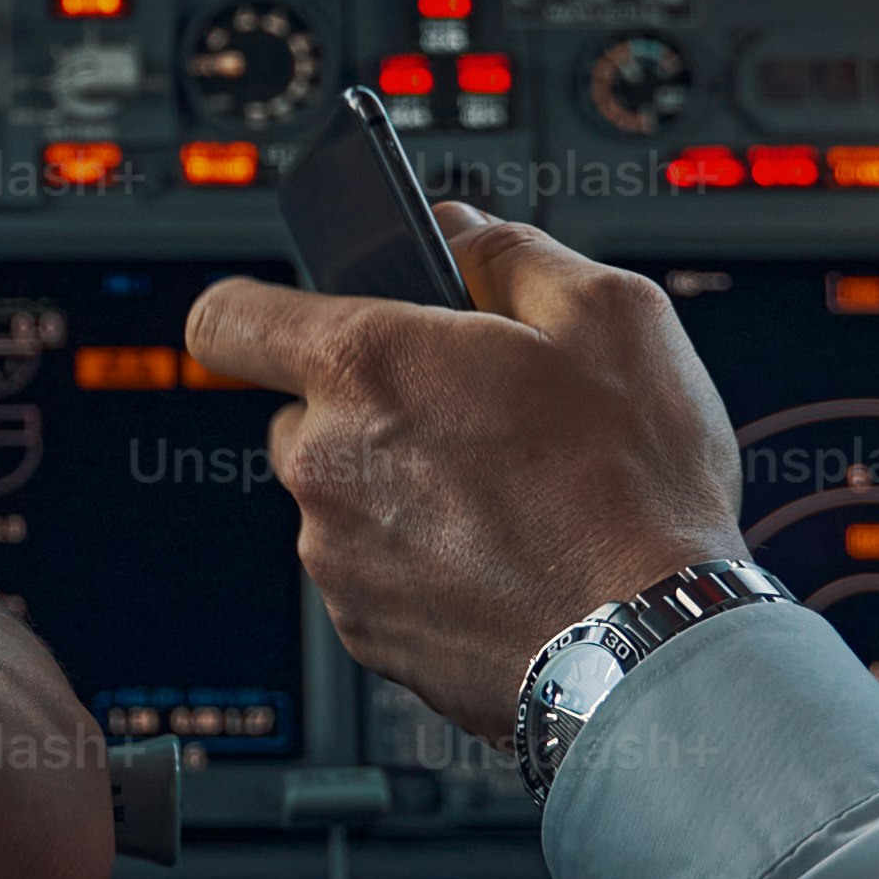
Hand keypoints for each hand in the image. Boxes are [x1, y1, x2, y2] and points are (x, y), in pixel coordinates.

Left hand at [181, 210, 747, 745]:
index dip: (259, 311)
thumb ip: (507, 251)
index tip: (297, 318)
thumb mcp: (609, 311)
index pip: (226, 318)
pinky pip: (373, 574)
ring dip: (401, 490)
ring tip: (508, 497)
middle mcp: (325, 465)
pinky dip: (422, 563)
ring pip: (342, 499)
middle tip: (471, 415)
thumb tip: (454, 233)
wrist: (652, 645)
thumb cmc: (634, 484)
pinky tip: (505, 559)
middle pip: (301, 414)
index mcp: (364, 366)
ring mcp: (337, 559)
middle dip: (371, 407)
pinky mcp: (366, 634)